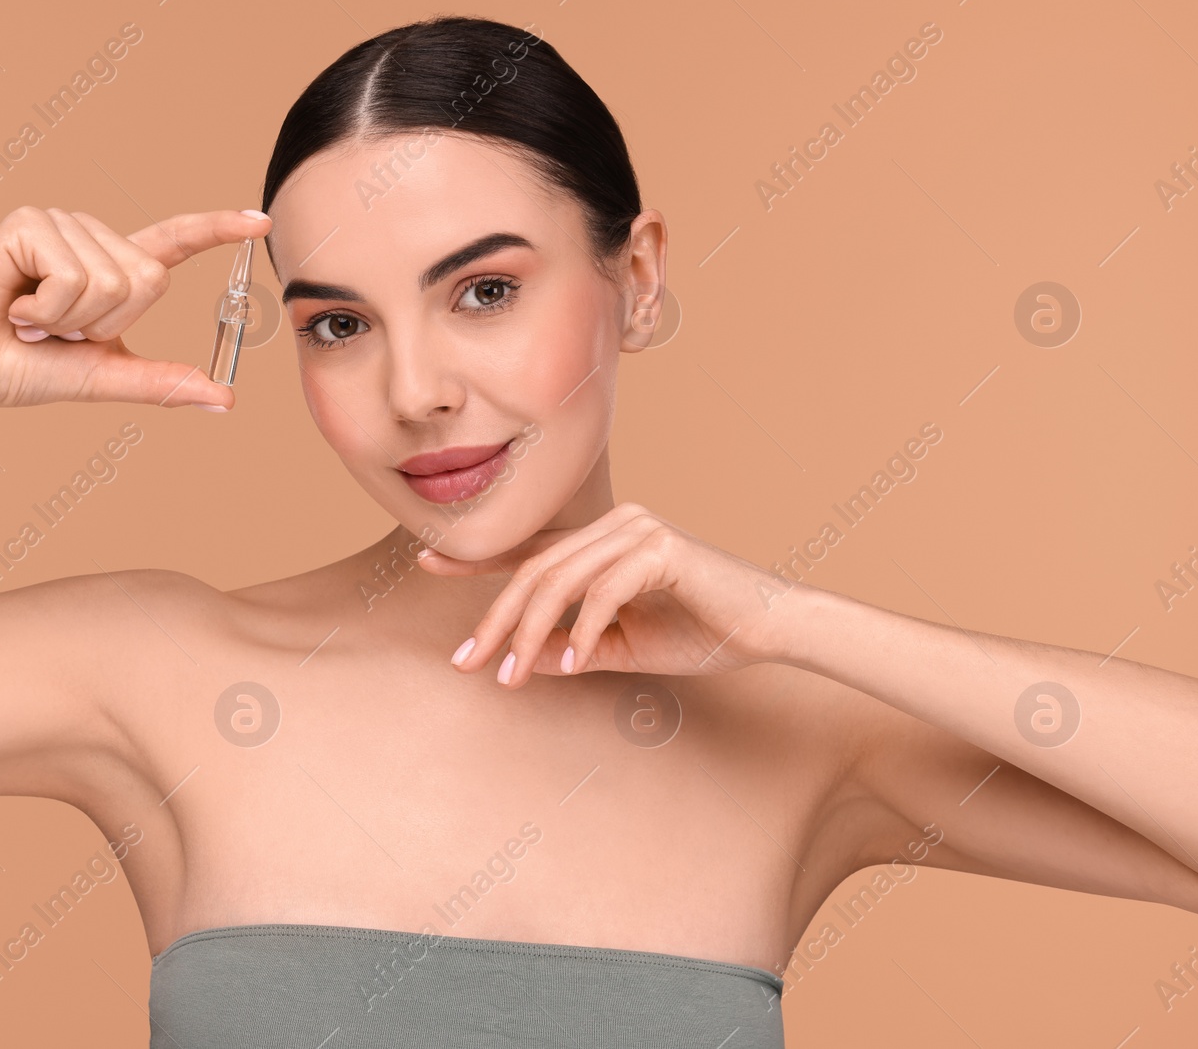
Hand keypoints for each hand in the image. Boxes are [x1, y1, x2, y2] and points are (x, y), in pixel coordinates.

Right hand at [0, 206, 270, 412]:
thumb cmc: (22, 369)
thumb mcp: (104, 376)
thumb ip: (163, 383)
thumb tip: (225, 400)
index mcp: (113, 268)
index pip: (175, 242)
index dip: (217, 231)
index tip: (261, 222)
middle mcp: (91, 237)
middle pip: (150, 281)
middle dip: (106, 324)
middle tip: (56, 331)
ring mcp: (61, 224)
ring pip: (113, 281)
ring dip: (71, 320)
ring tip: (31, 319)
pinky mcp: (30, 223)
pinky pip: (74, 276)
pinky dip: (47, 309)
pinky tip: (15, 306)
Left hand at [427, 502, 806, 687]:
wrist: (770, 627)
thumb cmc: (703, 634)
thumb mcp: (623, 648)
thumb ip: (573, 649)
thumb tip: (525, 659)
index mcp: (604, 539)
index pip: (531, 551)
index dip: (476, 560)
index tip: (427, 564)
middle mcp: (616, 523)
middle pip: (535, 571)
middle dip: (495, 621)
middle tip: (468, 663)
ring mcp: (637, 529)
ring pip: (559, 580)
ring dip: (530, 632)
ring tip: (512, 676)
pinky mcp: (661, 547)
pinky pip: (603, 591)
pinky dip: (584, 629)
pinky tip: (577, 662)